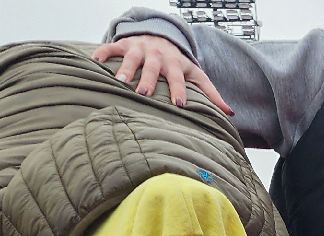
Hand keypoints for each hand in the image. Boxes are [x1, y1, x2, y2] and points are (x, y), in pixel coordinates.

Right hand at [92, 35, 232, 112]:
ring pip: (132, 58)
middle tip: (143, 93)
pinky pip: (111, 47)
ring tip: (119, 82)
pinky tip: (94, 62)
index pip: (178, 78)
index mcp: (175, 64)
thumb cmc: (178, 62)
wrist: (160, 35)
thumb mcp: (196, 74)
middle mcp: (157, 55)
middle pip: (153, 67)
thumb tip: (230, 112)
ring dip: (125, 68)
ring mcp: (139, 48)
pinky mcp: (124, 44)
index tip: (179, 104)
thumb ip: (211, 93)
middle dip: (148, 79)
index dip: (179, 90)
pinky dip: (102, 53)